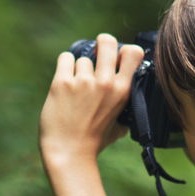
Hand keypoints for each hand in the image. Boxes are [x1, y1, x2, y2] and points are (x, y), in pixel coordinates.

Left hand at [40, 33, 141, 168]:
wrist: (69, 154)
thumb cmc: (94, 141)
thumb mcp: (120, 125)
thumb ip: (125, 109)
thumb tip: (127, 98)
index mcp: (122, 91)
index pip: (132, 52)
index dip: (123, 51)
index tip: (116, 59)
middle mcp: (105, 83)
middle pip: (107, 41)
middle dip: (101, 44)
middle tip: (96, 55)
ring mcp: (83, 82)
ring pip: (82, 58)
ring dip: (78, 69)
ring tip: (76, 89)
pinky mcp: (62, 83)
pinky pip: (65, 59)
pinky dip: (65, 67)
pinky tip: (64, 81)